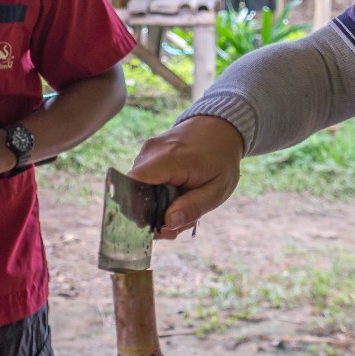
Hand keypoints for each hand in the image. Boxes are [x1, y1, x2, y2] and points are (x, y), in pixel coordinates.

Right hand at [129, 115, 243, 236]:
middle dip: (152, 216)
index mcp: (169, 158)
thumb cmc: (221, 158)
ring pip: (139, 190)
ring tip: (183, 209)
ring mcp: (147, 152)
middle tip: (177, 227)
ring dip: (157, 207)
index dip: (136, 210)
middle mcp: (151, 152)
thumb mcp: (217, 189)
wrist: (220, 127)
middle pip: (134, 193)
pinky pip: (144, 182)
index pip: (133, 183)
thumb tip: (167, 223)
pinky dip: (157, 196)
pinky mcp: (147, 156)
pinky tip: (177, 199)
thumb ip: (193, 207)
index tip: (155, 228)